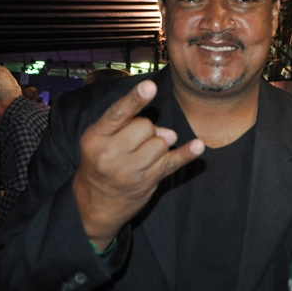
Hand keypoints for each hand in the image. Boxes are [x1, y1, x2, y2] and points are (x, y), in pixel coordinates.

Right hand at [73, 80, 203, 249]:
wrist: (93, 204)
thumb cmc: (99, 163)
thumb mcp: (102, 140)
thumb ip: (130, 127)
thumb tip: (168, 133)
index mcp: (95, 137)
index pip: (119, 113)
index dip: (136, 99)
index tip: (149, 86)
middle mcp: (110, 154)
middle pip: (146, 125)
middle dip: (147, 129)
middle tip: (135, 143)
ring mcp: (130, 170)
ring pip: (161, 142)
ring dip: (159, 144)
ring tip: (143, 155)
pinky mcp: (147, 182)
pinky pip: (172, 162)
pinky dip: (187, 154)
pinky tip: (198, 146)